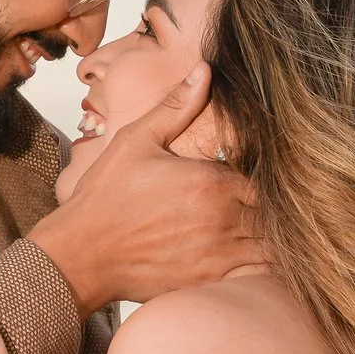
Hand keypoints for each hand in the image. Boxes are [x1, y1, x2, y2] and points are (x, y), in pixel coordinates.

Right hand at [28, 63, 266, 312]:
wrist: (80, 254)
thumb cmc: (105, 198)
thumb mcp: (136, 141)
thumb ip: (176, 108)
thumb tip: (204, 71)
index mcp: (212, 181)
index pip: (266, 175)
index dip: (264, 175)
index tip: (251, 175)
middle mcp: (223, 218)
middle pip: (274, 210)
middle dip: (269, 205)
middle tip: (259, 201)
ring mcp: (219, 254)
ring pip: (272, 243)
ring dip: (270, 235)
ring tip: (255, 228)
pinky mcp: (210, 281)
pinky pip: (258, 275)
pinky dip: (261, 265)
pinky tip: (248, 255)